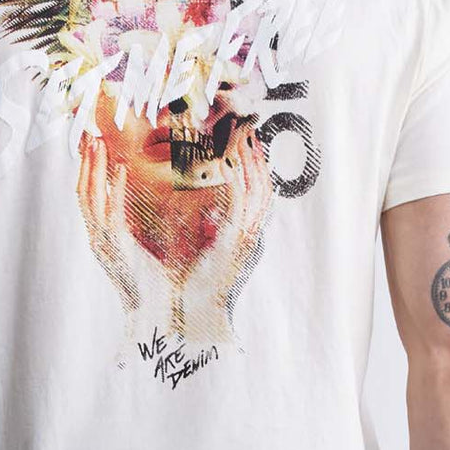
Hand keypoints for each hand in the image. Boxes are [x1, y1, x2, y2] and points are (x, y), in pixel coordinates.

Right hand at [77, 133, 170, 315]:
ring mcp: (103, 245)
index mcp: (105, 239)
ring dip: (93, 169)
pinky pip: (110, 214)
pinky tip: (119, 170)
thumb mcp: (151, 250)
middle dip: (84, 163)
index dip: (89, 170)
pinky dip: (113, 190)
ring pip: (89, 198)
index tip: (94, 145)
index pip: (90, 197)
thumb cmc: (162, 288)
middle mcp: (98, 240)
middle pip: (83, 192)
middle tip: (89, 134)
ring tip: (97, 143)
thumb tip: (168, 206)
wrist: (162, 319)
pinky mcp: (116, 250)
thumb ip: (148, 228)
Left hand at [179, 123, 272, 342]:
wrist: (188, 318)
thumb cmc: (186, 288)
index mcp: (240, 236)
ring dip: (251, 162)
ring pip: (258, 190)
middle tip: (249, 131)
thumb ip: (204, 229)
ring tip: (243, 136)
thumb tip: (203, 212)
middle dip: (257, 158)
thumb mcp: (195, 250)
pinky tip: (230, 161)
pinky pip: (242, 203)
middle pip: (262, 187)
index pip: (254, 194)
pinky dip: (238, 179)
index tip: (244, 143)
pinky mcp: (236, 242)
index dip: (253, 167)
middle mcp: (249, 235)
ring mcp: (246, 238)